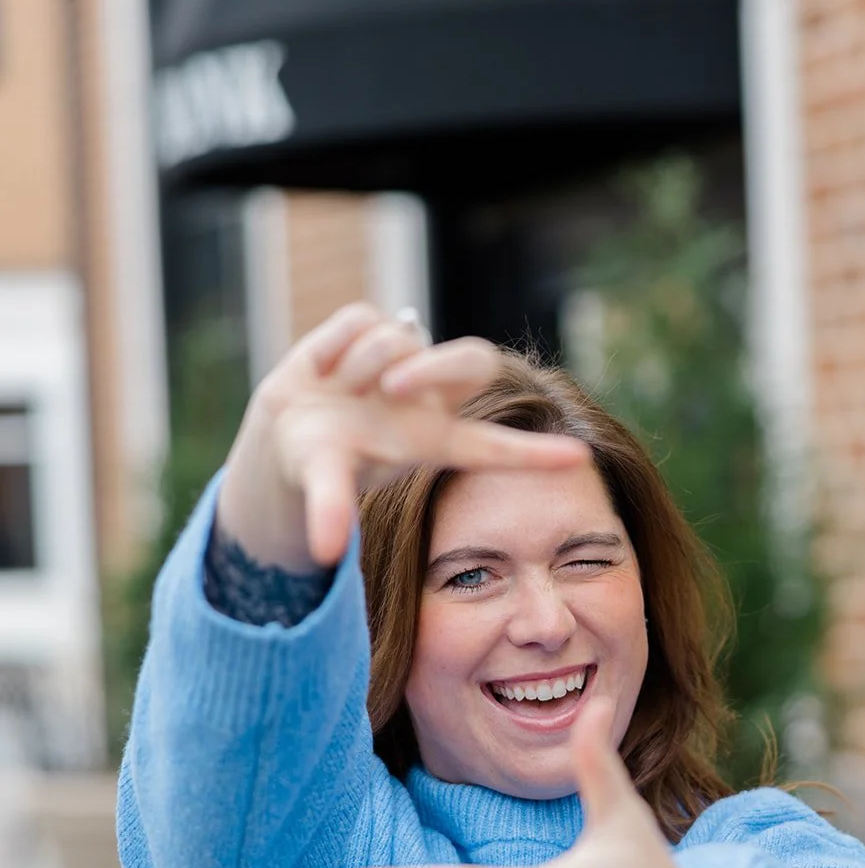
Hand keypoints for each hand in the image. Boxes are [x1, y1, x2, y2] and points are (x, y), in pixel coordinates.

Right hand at [218, 304, 586, 569]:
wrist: (280, 433)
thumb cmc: (317, 468)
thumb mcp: (325, 488)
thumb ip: (330, 510)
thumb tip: (326, 549)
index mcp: (433, 442)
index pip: (495, 449)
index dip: (535, 455)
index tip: (582, 458)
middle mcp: (429, 399)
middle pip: (474, 360)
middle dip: (434, 366)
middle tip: (392, 388)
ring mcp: (403, 359)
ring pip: (399, 337)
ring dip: (364, 365)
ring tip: (341, 391)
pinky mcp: (369, 328)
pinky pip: (360, 318)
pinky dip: (335, 344)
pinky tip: (323, 370)